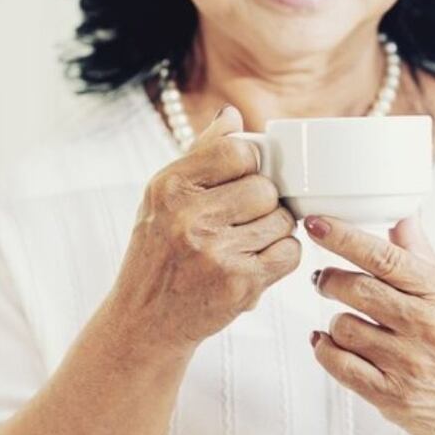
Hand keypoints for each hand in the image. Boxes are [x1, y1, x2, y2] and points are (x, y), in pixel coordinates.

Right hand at [106, 105, 301, 354]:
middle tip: (243, 219)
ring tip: (246, 242)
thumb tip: (233, 115)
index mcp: (169, 188)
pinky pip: (289, 253)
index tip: (242, 179)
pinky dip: (280, 256)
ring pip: (282, 220)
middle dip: (263, 202)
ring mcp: (216, 253)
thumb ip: (198, 155)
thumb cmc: (157, 254)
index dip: (249, 164)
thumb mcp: (161, 199)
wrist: (145, 319)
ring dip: (273, 230)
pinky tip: (256, 261)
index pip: (236, 151)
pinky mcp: (240, 284)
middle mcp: (189, 218)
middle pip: (264, 188)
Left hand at [302, 212, 434, 434]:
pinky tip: (329, 343)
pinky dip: (325, 349)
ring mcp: (407, 363)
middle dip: (329, 279)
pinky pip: (337, 364)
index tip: (316, 224)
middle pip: (357, 289)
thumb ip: (422, 258)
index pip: (385, 257)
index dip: (344, 237)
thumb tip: (401, 218)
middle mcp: (426, 326)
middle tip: (323, 279)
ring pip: (343, 326)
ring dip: (334, 321)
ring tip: (345, 321)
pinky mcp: (390, 395)